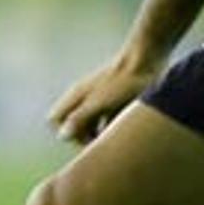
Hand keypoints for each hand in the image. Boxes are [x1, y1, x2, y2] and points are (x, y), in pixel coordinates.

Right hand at [47, 51, 163, 145]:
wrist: (148, 60)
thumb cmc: (123, 80)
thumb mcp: (100, 102)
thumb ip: (80, 118)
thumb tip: (62, 136)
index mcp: (77, 96)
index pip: (55, 119)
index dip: (66, 133)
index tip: (85, 139)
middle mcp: (85, 98)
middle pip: (74, 125)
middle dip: (84, 138)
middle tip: (103, 144)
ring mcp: (101, 100)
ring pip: (92, 125)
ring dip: (100, 136)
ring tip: (116, 139)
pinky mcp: (118, 103)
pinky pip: (109, 122)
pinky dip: (114, 130)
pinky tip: (127, 131)